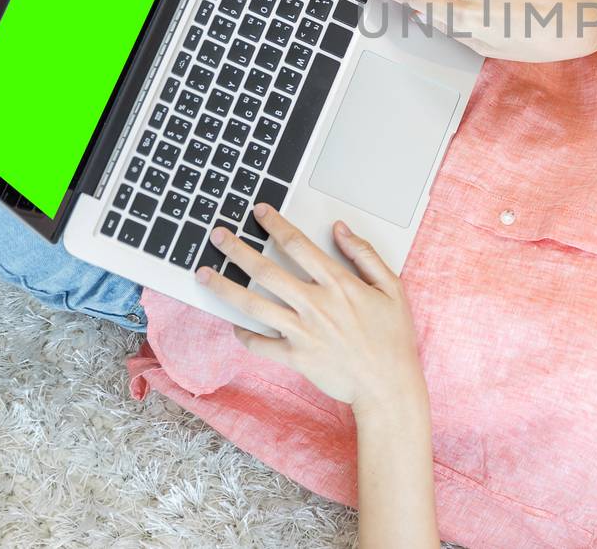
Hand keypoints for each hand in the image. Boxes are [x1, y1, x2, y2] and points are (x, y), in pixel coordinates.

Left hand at [197, 206, 424, 410]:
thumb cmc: (392, 337)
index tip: (259, 212)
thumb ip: (364, 254)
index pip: (298, 245)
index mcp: (338, 284)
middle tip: (217, 235)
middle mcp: (315, 305)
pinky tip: (234, 324)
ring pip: (254, 305)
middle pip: (266, 271)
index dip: (276, 225)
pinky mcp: (296, 358)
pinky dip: (243, 335)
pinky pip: (260, 345)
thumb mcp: (391, 287)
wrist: (388, 385)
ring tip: (204, 274)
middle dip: (237, 250)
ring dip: (225, 288)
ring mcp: (302, 332)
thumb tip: (340, 229)